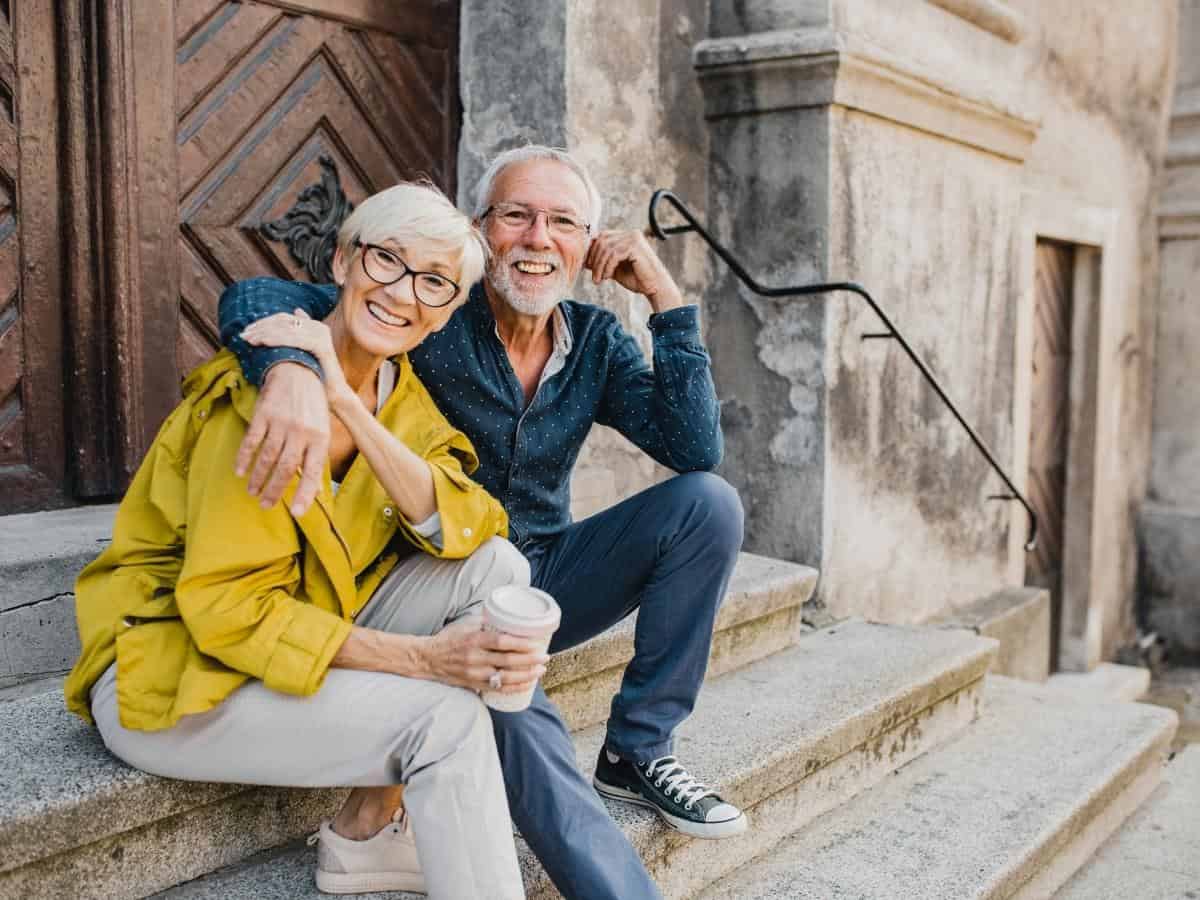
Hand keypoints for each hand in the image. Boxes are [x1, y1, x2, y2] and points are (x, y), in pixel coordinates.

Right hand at [234, 361, 329, 514]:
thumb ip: (316, 458)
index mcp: (320, 438)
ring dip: (258, 478)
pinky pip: (251, 441)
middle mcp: (301, 432)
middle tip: (265, 506)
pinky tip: (240, 472)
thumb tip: (316, 491)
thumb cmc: (313, 406)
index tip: (296, 513)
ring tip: (253, 492)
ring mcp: (281, 423)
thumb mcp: (322, 430)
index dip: (304, 495)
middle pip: (285, 469)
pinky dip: (244, 458)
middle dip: (274, 491)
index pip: (312, 472)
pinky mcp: (263, 415)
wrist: (298, 370)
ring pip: (267, 458)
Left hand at [241, 310, 351, 404]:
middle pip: (282, 322)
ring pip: (286, 330)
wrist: (335, 395)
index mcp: (314, 327)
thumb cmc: (316, 378)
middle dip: (260, 327)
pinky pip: (294, 339)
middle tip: (243, 335)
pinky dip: (277, 339)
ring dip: (264, 333)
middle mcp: (318, 327)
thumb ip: (295, 340)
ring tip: (249, 340)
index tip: (246, 331)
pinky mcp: (321, 345)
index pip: (283, 319)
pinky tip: (263, 342)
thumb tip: (290, 320)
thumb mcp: (302, 356)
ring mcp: (321, 335)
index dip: (263, 323)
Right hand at [418, 617, 548, 693]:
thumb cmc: (449, 638)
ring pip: (505, 677)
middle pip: (508, 661)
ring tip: (540, 671)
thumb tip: (509, 619)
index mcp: (475, 640)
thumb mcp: (466, 625)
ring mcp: (475, 673)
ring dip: (526, 675)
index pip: (502, 642)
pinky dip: (514, 687)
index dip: (521, 645)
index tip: (536, 644)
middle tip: (545, 657)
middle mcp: (476, 658)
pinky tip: (527, 684)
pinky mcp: (474, 684)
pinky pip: (497, 689)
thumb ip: (486, 623)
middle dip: (530, 660)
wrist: (427, 658)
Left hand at [584, 229, 684, 312]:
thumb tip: (584, 259)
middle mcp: (630, 234)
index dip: (592, 251)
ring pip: (606, 248)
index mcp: (626, 236)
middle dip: (594, 259)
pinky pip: (614, 255)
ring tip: (599, 279)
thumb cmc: (637, 279)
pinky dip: (607, 266)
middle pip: (602, 240)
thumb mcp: (614, 268)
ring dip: (599, 265)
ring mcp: (633, 238)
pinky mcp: (635, 246)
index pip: (602, 237)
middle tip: (594, 276)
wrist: (655, 287)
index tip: (587, 266)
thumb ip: (602, 261)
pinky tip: (607, 277)